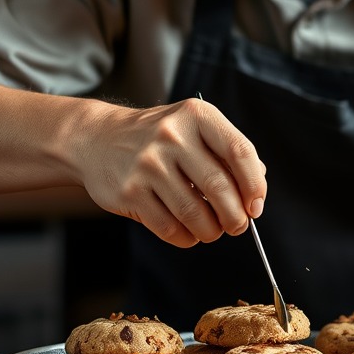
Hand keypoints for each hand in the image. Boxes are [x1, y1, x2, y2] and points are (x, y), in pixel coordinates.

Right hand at [78, 98, 266, 246]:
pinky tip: (188, 232)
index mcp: (196, 116)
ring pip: (195, 214)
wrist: (98, 138)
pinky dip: (186, 238)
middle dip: (236, 217)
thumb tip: (256, 191)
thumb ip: (227, 152)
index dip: (255, 185)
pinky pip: (169, 228)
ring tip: (212, 230)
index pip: (240, 152)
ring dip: (211, 231)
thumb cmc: (158, 137)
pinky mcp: (130, 192)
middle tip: (237, 226)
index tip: (256, 206)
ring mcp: (148, 164)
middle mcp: (172, 136)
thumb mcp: (194, 128)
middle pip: (220, 188)